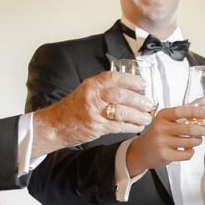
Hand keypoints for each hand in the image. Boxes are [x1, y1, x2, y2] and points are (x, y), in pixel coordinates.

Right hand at [31, 71, 152, 156]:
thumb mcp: (86, 91)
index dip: (132, 80)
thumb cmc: (72, 109)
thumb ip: (103, 88)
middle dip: (139, 100)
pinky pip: (118, 126)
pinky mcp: (96, 126)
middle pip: (121, 95)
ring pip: (122, 111)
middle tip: (149, 104)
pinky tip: (138, 126)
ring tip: (147, 117)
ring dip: (138, 115)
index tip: (143, 84)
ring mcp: (94, 112)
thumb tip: (129, 88)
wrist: (55, 125)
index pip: (115, 78)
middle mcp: (93, 96)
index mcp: (92, 85)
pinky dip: (130, 126)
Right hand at [125, 101, 204, 175]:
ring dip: (198, 141)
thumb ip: (189, 109)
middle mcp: (161, 128)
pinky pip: (187, 154)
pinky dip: (191, 152)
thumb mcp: (170, 119)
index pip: (181, 111)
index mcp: (163, 116)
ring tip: (196, 140)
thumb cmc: (159, 133)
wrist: (141, 152)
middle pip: (190, 129)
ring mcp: (162, 142)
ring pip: (191, 142)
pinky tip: (186, 149)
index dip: (196, 111)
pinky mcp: (164, 155)